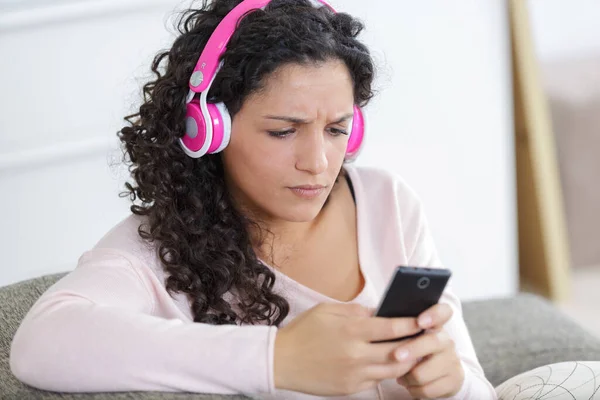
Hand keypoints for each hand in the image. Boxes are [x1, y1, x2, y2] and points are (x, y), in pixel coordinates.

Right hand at [273, 302, 423, 395]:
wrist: (281, 361)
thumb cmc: (303, 332)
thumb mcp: (326, 310)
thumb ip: (355, 310)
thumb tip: (378, 312)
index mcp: (350, 330)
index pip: (392, 327)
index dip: (411, 324)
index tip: (423, 320)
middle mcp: (356, 354)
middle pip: (398, 351)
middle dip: (415, 344)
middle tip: (425, 338)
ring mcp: (354, 374)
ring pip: (392, 370)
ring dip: (405, 360)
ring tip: (412, 352)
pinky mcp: (350, 388)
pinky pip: (376, 380)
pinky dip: (385, 371)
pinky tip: (388, 363)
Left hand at [396, 303, 464, 397]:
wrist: (440, 374)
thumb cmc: (415, 349)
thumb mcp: (410, 335)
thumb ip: (398, 326)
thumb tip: (376, 319)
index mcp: (435, 324)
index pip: (443, 311)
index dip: (433, 315)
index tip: (419, 322)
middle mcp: (446, 340)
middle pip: (432, 342)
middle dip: (412, 349)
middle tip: (396, 356)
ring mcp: (452, 360)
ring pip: (424, 372)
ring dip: (407, 376)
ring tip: (400, 375)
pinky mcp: (454, 380)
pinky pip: (428, 389)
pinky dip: (413, 389)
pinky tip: (409, 384)